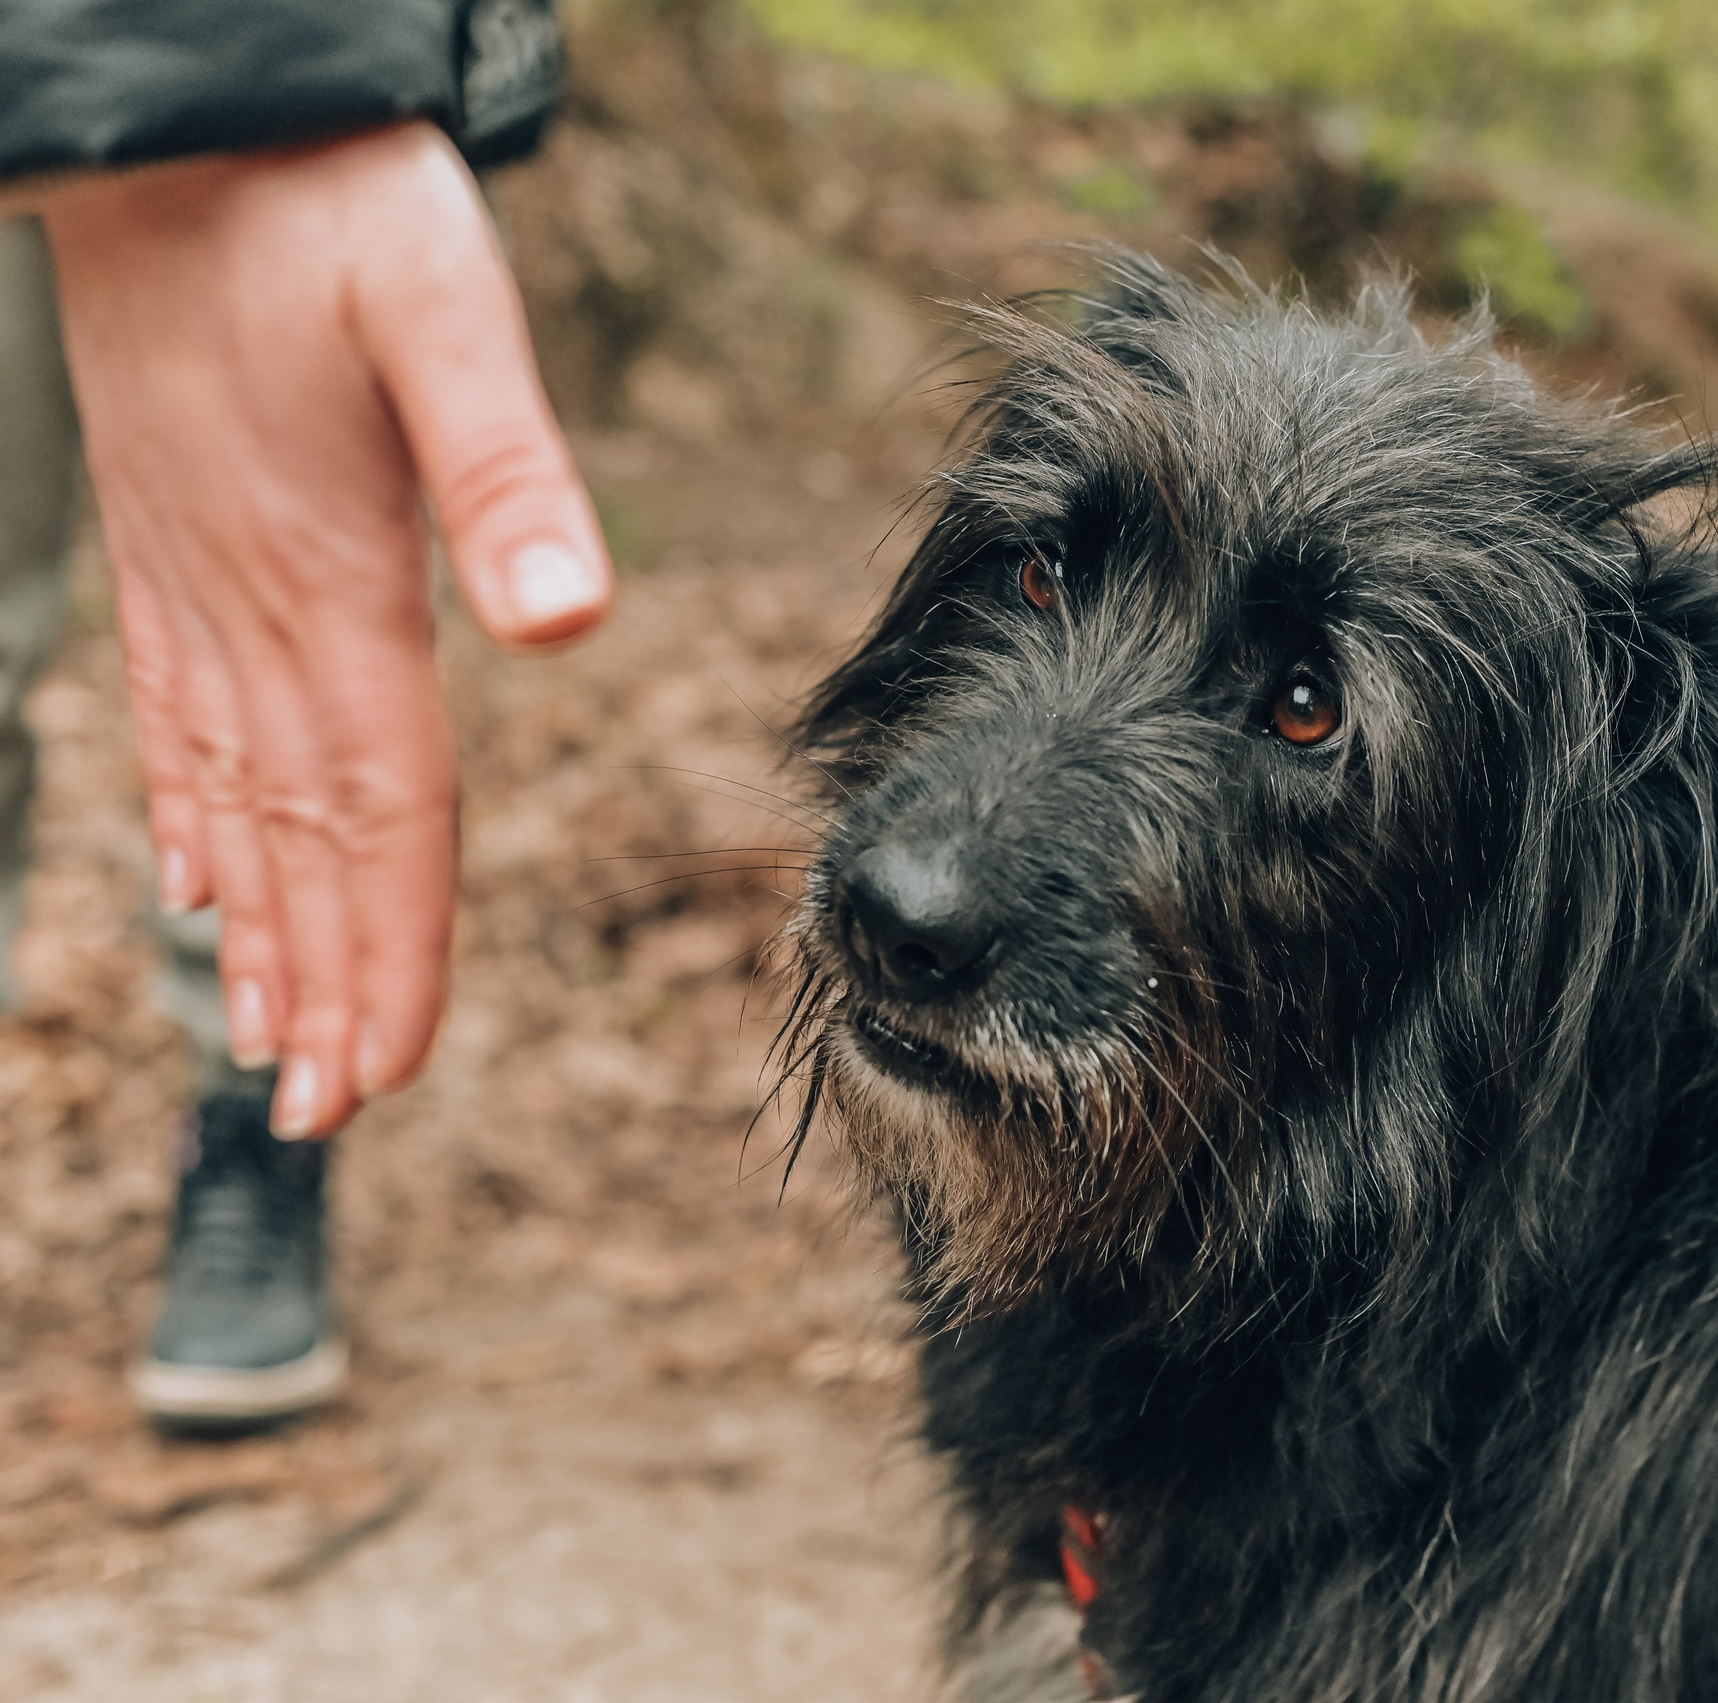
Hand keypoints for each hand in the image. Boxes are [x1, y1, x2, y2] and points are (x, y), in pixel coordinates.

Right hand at [42, 122, 611, 1136]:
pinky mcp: (175, 551)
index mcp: (332, 580)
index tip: (383, 1064)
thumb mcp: (443, 311)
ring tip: (266, 1041)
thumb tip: (569, 618)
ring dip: (258, 928)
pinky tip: (193, 884)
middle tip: (325, 1115)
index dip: (388, 943)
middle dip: (322, 981)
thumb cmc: (323, 208)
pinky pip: (175, 720)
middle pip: (302, 837)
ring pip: (233, 799)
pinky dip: (192, 817)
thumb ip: (507, 469)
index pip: (377, 806)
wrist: (183, 132)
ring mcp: (199, 587)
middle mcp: (254, 609)